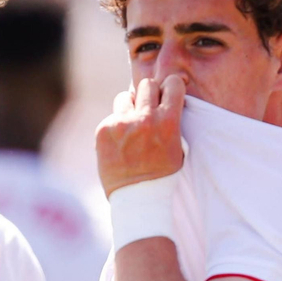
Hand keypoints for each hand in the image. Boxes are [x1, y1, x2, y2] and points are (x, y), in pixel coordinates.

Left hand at [95, 74, 185, 196]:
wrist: (136, 197)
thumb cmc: (162, 174)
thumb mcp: (178, 147)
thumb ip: (172, 120)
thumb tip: (166, 99)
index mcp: (168, 121)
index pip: (172, 83)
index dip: (170, 88)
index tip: (167, 95)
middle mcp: (144, 118)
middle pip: (147, 84)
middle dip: (149, 95)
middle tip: (148, 110)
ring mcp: (121, 123)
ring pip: (125, 97)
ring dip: (129, 108)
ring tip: (132, 127)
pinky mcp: (103, 129)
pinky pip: (112, 116)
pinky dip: (116, 126)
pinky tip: (120, 143)